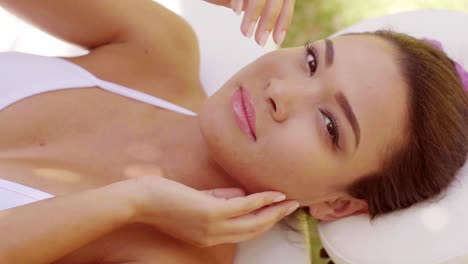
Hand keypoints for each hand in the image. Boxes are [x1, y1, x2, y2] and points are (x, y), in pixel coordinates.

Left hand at [128, 175, 298, 246]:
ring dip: (273, 212)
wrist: (139, 201)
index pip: (242, 232)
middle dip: (274, 219)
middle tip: (292, 207)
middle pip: (252, 230)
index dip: (263, 222)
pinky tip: (273, 194)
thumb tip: (244, 194)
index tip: (278, 211)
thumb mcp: (197, 202)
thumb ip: (220, 199)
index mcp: (209, 236)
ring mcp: (213, 226)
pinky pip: (243, 207)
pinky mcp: (210, 213)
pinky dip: (261, 200)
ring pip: (252, 223)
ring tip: (289, 202)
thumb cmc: (163, 198)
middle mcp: (214, 236)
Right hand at [204, 0, 295, 45]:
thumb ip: (258, 10)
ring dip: (253, 16)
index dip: (283, 21)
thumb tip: (270, 27)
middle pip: (275, 0)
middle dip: (268, 23)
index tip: (277, 40)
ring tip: (246, 34)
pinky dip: (239, 0)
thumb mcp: (247, 3)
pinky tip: (236, 12)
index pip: (285, 3)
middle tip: (260, 42)